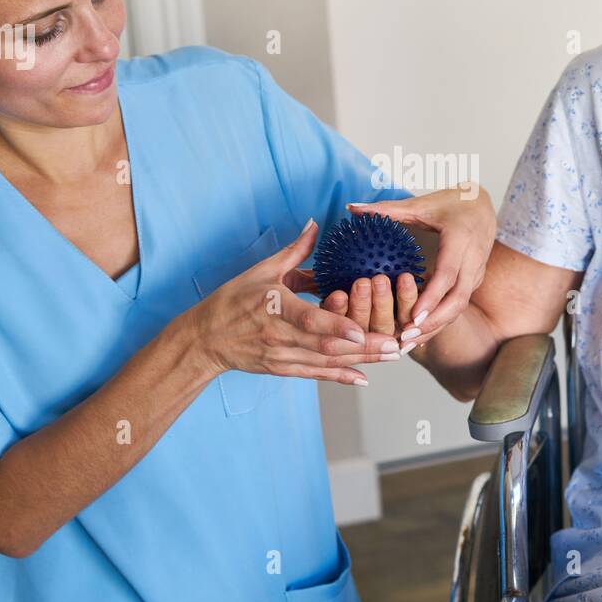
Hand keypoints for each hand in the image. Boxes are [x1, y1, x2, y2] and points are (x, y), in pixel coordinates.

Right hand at [187, 219, 401, 385]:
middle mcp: (279, 336)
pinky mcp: (281, 369)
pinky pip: (315, 375)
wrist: (205, 338)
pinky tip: (363, 378)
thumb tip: (316, 224)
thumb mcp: (261, 270)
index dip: (336, 327)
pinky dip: (339, 377)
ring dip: (360, 361)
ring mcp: (280, 356)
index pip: (308, 320)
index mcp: (274, 307)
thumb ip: (294, 251)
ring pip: (325, 362)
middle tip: (396, 344)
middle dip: (364, 347)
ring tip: (392, 356)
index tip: (362, 329)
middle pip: (326, 346)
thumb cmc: (232, 300)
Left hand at [344, 185, 495, 349]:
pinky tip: (418, 335)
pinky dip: (440, 321)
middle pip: (457, 299)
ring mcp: (476, 272)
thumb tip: (351, 208)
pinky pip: (459, 305)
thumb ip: (386, 209)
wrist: (483, 204)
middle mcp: (473, 259)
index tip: (413, 316)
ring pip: (460, 307)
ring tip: (407, 342)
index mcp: (460, 238)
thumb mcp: (421, 204)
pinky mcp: (474, 281)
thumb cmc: (451, 202)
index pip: (448, 274)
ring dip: (436, 327)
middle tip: (405, 336)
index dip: (431, 297)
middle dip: (433, 322)